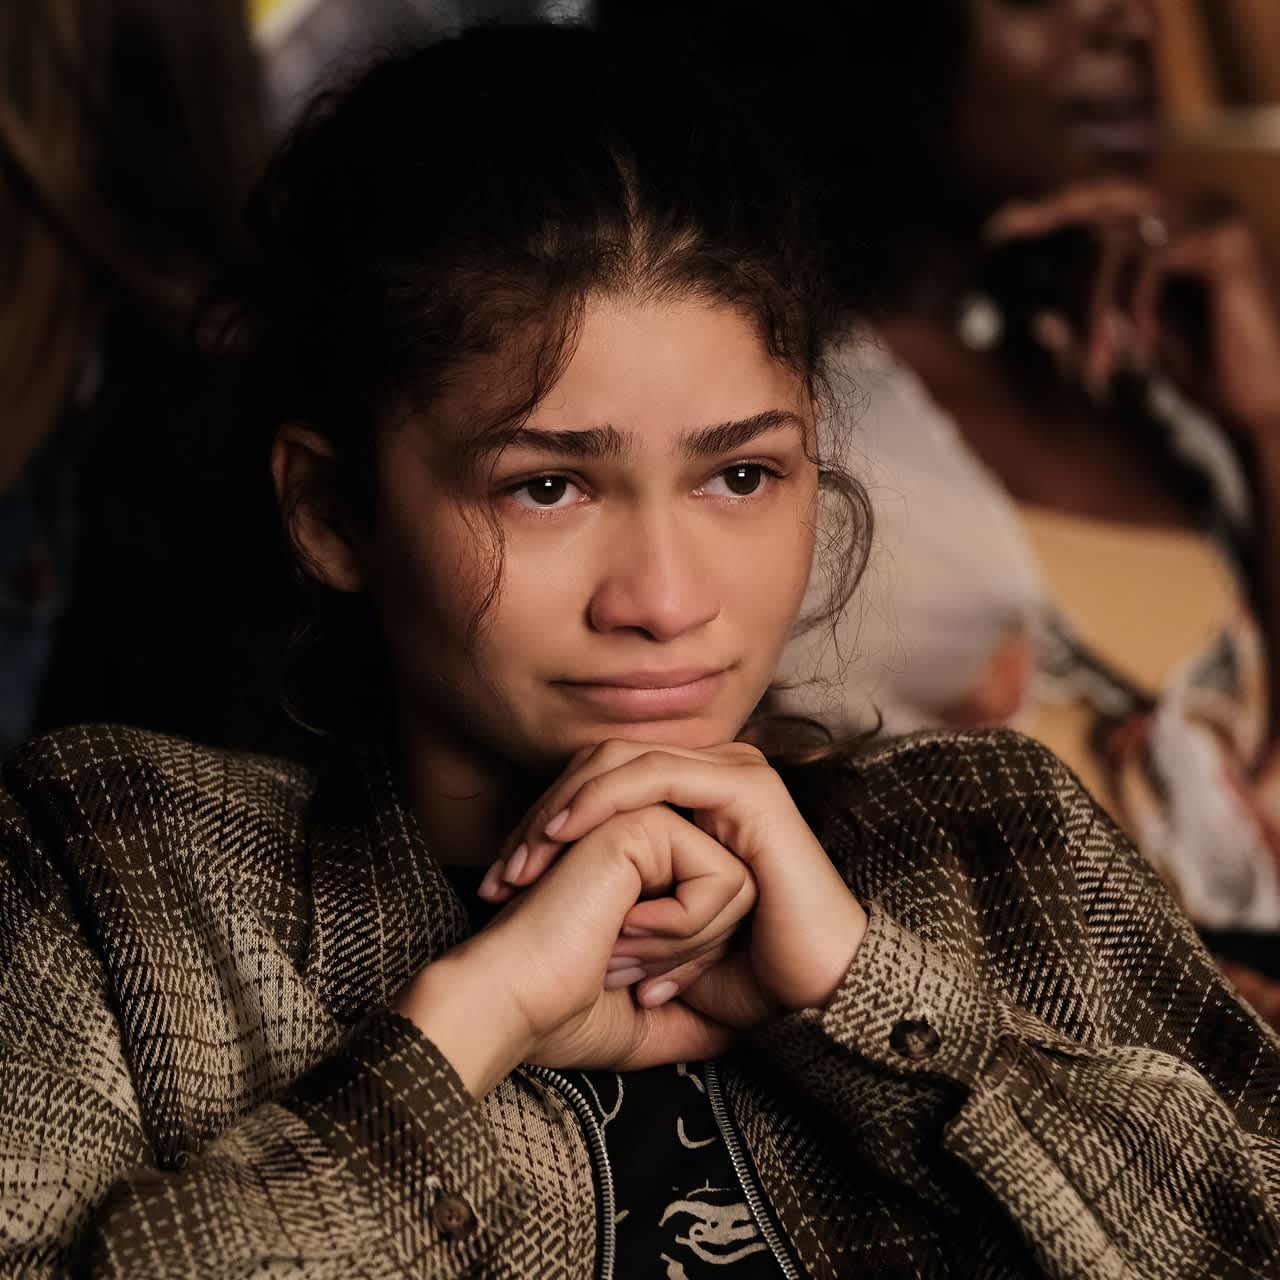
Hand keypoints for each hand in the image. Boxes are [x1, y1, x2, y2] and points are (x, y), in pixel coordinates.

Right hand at [396, 801, 749, 1094]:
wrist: (514, 1005)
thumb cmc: (563, 1016)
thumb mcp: (650, 1025)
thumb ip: (697, 1020)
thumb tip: (741, 1031)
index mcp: (646, 881)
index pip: (728, 917)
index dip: (693, 967)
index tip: (635, 990)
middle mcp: (649, 844)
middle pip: (741, 898)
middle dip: (692, 956)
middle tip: (620, 968)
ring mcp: (645, 824)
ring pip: (739, 886)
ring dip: (684, 943)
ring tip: (616, 948)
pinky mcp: (644, 820)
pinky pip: (722, 877)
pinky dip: (684, 924)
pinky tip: (621, 924)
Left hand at [485, 739, 867, 1029]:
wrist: (818, 997)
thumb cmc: (745, 972)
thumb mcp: (659, 934)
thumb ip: (618, 901)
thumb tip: (549, 901)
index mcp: (695, 796)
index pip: (599, 780)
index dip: (543, 821)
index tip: (499, 878)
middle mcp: (712, 772)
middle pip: (602, 764)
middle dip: (543, 815)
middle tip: (501, 873)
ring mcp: (733, 771)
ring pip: (621, 762)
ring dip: (564, 809)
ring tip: (524, 860)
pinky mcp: (746, 786)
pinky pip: (656, 777)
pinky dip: (603, 800)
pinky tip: (566, 835)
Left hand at [987, 180, 1279, 433]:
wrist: (1261, 400)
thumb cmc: (1202, 371)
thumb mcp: (1130, 347)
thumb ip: (1090, 327)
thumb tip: (1038, 317)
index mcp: (1168, 229)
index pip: (1099, 204)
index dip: (1047, 209)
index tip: (996, 229)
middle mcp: (1191, 209)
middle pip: (1103, 196)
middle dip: (1050, 212)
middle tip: (1004, 234)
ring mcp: (1213, 215)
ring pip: (1119, 241)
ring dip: (1094, 309)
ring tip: (1098, 365)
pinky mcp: (1229, 237)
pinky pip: (1151, 259)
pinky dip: (1133, 305)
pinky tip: (1142, 348)